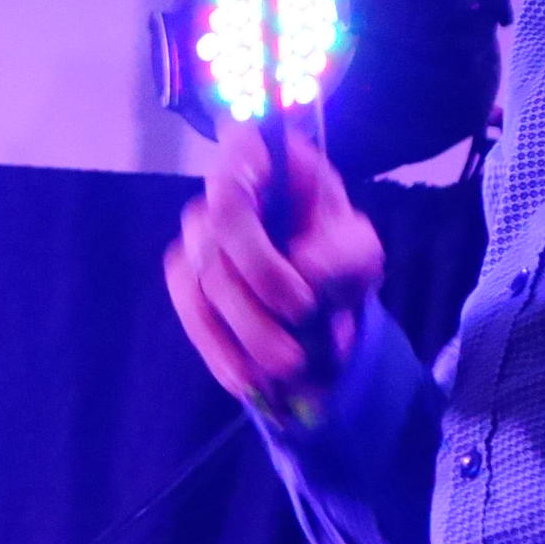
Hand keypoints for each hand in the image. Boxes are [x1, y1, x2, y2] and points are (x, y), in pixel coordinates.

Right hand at [163, 119, 385, 422]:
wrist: (323, 281)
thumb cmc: (337, 249)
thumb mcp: (360, 248)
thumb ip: (343, 253)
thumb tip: (303, 271)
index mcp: (260, 162)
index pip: (234, 195)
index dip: (257, 253)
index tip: (302, 303)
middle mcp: (217, 192)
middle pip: (217, 253)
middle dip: (256, 315)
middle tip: (295, 360)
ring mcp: (196, 234)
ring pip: (200, 289)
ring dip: (238, 340)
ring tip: (276, 379)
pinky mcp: (185, 275)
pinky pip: (189, 312)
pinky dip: (217, 350)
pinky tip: (245, 381)